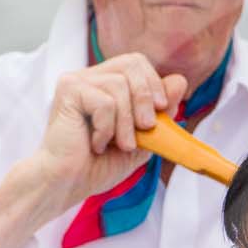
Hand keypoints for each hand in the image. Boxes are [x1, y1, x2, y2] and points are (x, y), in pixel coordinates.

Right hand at [38, 54, 190, 204]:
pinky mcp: (67, 91)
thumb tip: (180, 80)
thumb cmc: (97, 165)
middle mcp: (90, 77)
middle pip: (132, 63)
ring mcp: (76, 81)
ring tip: (119, 145)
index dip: (154, 83)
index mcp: (105, 84)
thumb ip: (160, 113)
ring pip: (119, 85)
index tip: (161, 109)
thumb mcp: (141, 140)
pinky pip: (104, 102)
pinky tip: (96, 144)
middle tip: (146, 127)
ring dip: (126, 122)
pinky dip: (107, 128)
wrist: (67, 184)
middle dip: (146, 97)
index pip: (137, 63)